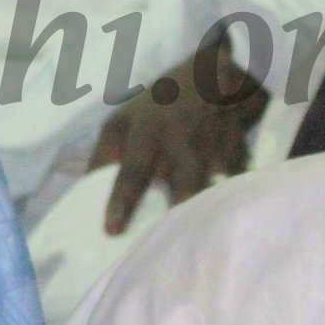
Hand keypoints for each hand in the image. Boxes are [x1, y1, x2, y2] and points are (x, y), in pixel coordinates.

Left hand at [92, 29, 269, 235]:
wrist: (215, 79)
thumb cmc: (159, 106)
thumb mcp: (123, 119)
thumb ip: (103, 155)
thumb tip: (85, 192)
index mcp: (148, 131)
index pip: (133, 170)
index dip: (122, 200)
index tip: (112, 231)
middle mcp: (182, 141)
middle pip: (184, 184)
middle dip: (177, 210)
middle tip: (161, 244)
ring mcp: (214, 149)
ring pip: (211, 189)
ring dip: (202, 211)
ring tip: (192, 237)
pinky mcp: (238, 158)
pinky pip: (232, 188)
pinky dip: (226, 203)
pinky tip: (221, 216)